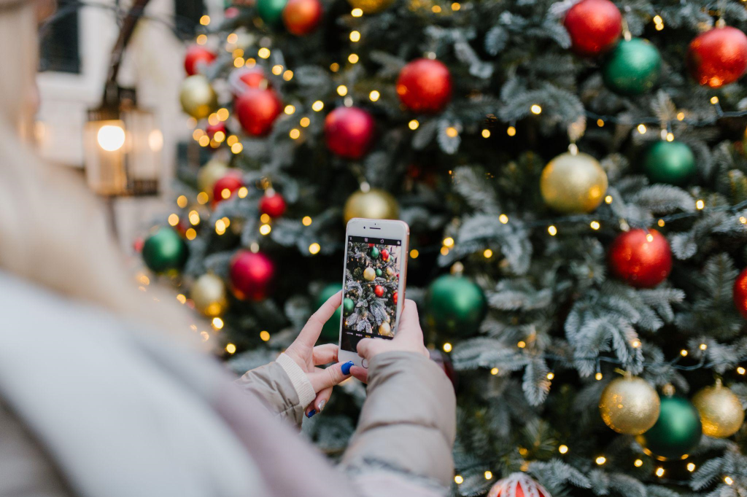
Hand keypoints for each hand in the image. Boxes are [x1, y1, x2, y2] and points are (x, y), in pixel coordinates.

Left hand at [284, 291, 352, 416]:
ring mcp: (305, 367)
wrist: (267, 406)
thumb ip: (332, 376)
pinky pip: (320, 384)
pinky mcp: (305, 379)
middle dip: (336, 371)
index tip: (341, 293)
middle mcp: (304, 355)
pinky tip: (313, 408)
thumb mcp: (311, 384)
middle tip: (345, 379)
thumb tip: (349, 367)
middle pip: (330, 354)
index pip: (317, 321)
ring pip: (326, 373)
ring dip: (325, 390)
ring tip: (316, 406)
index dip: (329, 306)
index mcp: (301, 348)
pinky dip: (319, 396)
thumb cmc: (284, 391)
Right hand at [351, 299, 428, 382]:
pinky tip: (353, 370)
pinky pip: (384, 370)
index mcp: (412, 332)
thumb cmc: (392, 363)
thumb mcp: (373, 347)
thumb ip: (365, 343)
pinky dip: (369, 370)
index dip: (397, 301)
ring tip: (355, 353)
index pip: (409, 308)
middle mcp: (414, 347)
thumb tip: (362, 347)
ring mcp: (408, 364)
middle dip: (378, 333)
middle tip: (365, 329)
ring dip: (371, 354)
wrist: (402, 394)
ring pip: (388, 354)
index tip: (385, 299)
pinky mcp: (401, 378)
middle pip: (396, 333)